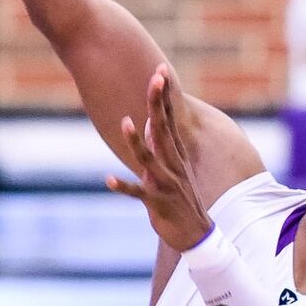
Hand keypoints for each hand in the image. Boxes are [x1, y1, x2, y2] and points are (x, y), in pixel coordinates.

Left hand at [106, 64, 212, 251]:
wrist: (197, 234)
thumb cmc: (181, 198)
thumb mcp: (172, 168)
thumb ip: (159, 145)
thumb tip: (146, 122)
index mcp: (175, 154)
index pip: (170, 118)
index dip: (164, 95)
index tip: (161, 70)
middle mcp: (172, 164)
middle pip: (163, 129)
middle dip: (157, 104)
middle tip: (155, 78)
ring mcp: (165, 183)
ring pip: (149, 158)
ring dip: (137, 141)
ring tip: (126, 123)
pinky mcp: (156, 203)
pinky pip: (138, 193)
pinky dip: (124, 186)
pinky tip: (108, 180)